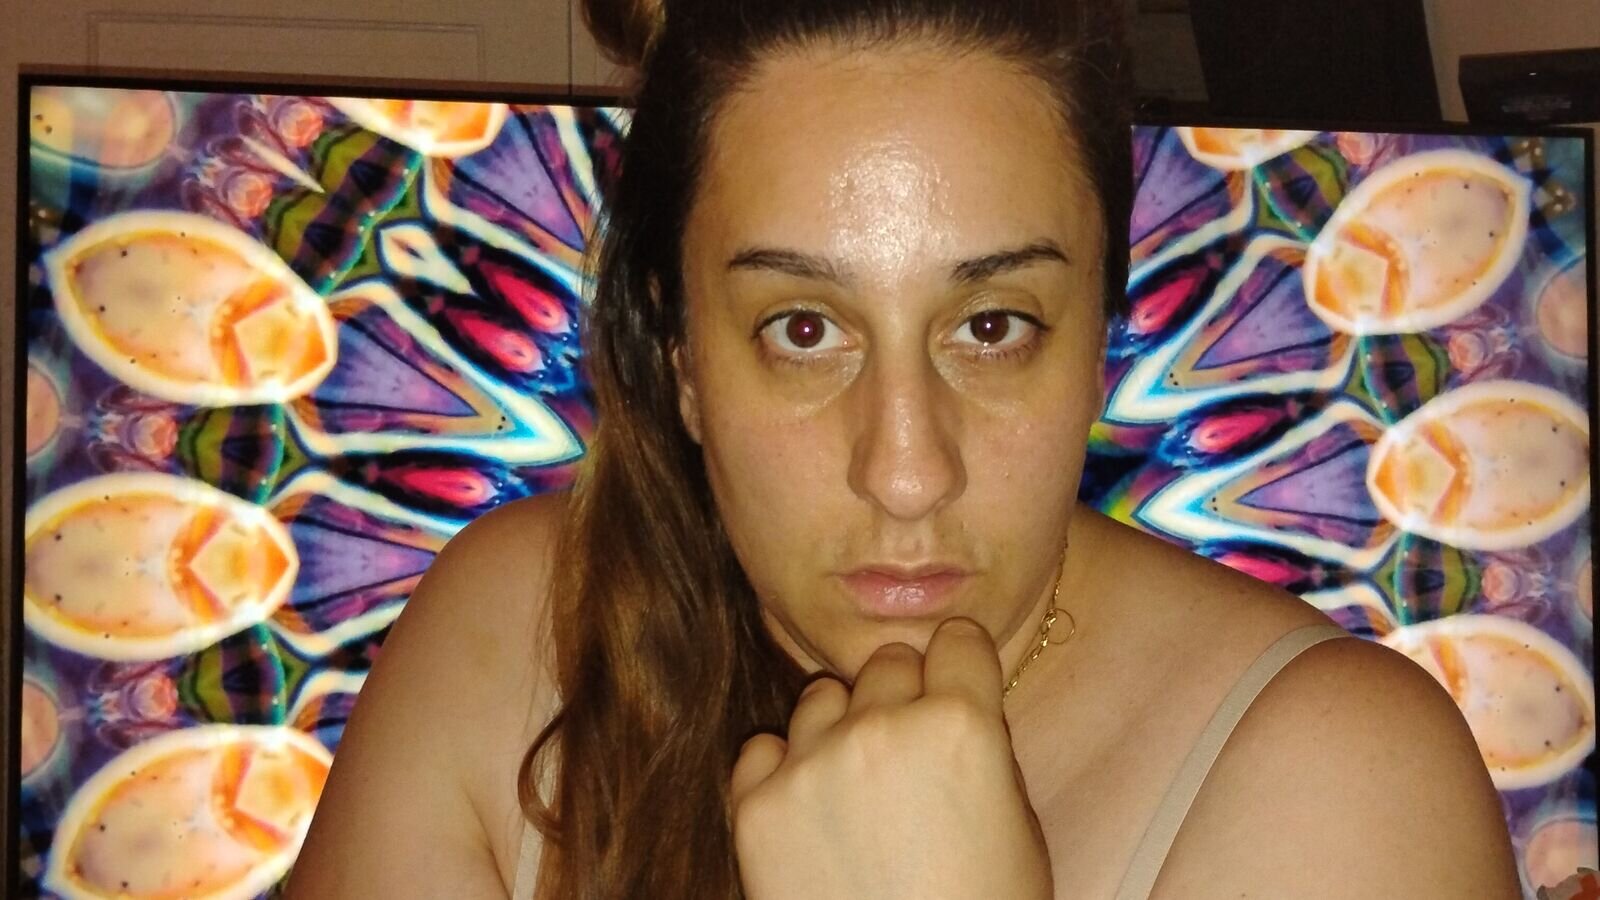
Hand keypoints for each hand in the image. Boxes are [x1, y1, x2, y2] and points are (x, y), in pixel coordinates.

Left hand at [729, 617, 1052, 899]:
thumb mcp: (1017, 824)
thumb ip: (980, 747)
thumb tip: (948, 703)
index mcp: (962, 726)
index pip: (957, 640)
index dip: (960, 668)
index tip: (955, 685)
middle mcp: (881, 728)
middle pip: (887, 663)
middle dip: (901, 699)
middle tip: (908, 757)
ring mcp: (811, 763)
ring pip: (822, 698)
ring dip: (840, 731)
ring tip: (856, 794)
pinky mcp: (755, 805)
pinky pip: (763, 749)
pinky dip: (783, 774)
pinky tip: (811, 817)